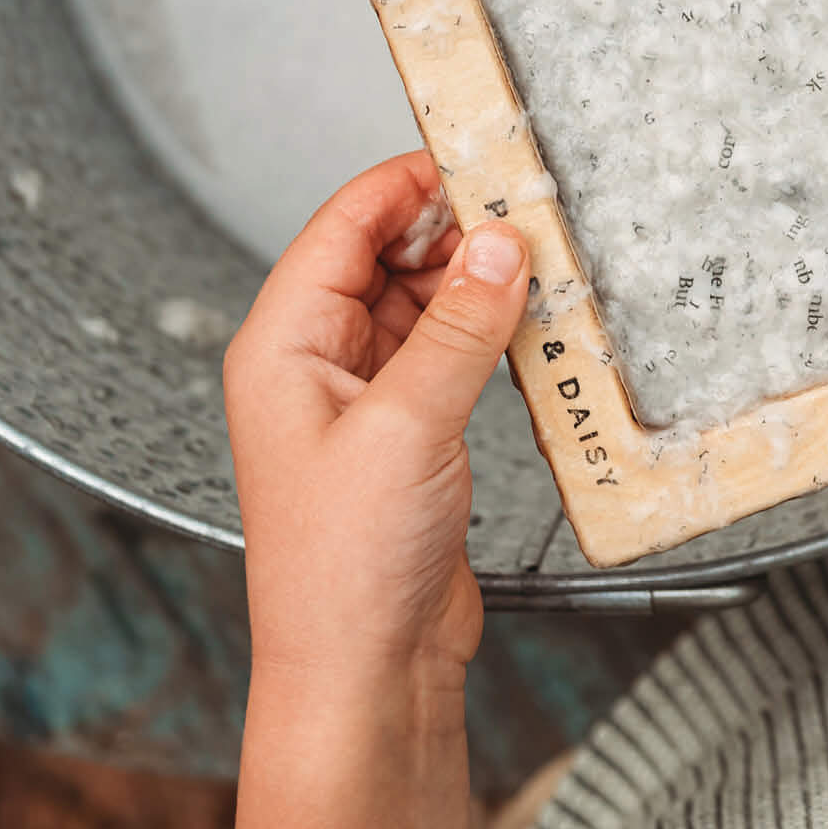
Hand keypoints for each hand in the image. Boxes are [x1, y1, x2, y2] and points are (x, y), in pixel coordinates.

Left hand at [221, 153, 522, 828]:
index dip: (409, 182)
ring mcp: (365, 399)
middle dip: (456, 230)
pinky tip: (534, 324)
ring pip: (424, 304)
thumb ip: (457, 328)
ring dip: (478, 283)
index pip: (344, 225)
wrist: (363, 677)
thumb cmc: (345, 568)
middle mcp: (316, 362)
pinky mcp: (409, 434)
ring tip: (544, 261)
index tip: (477, 151)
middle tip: (530, 208)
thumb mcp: (407, 426)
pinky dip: (489, 333)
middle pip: (387, 257)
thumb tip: (500, 242)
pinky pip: (449, 354)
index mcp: (283, 344)